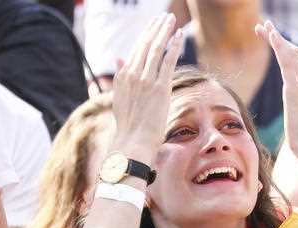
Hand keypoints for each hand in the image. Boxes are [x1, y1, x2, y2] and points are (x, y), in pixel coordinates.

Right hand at [110, 14, 183, 161]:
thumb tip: (119, 57)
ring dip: (165, 31)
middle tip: (165, 16)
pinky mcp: (160, 87)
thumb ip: (120, 76)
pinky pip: (167, 61)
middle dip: (156, 28)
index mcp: (123, 77)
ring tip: (171, 20)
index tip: (154, 25)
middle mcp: (133, 74)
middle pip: (146, 44)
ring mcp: (146, 80)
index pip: (136, 49)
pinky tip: (179, 35)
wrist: (132, 142)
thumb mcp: (120, 98)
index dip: (146, 34)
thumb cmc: (129, 126)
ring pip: (156, 48)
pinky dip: (173, 46)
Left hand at [256, 20, 297, 157]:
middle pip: (295, 52)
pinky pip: (286, 60)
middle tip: (263, 27)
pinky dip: (278, 45)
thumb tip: (293, 107)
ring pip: (290, 52)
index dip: (286, 47)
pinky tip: (269, 35)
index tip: (274, 38)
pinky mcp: (295, 87)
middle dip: (279, 38)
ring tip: (261, 27)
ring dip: (275, 37)